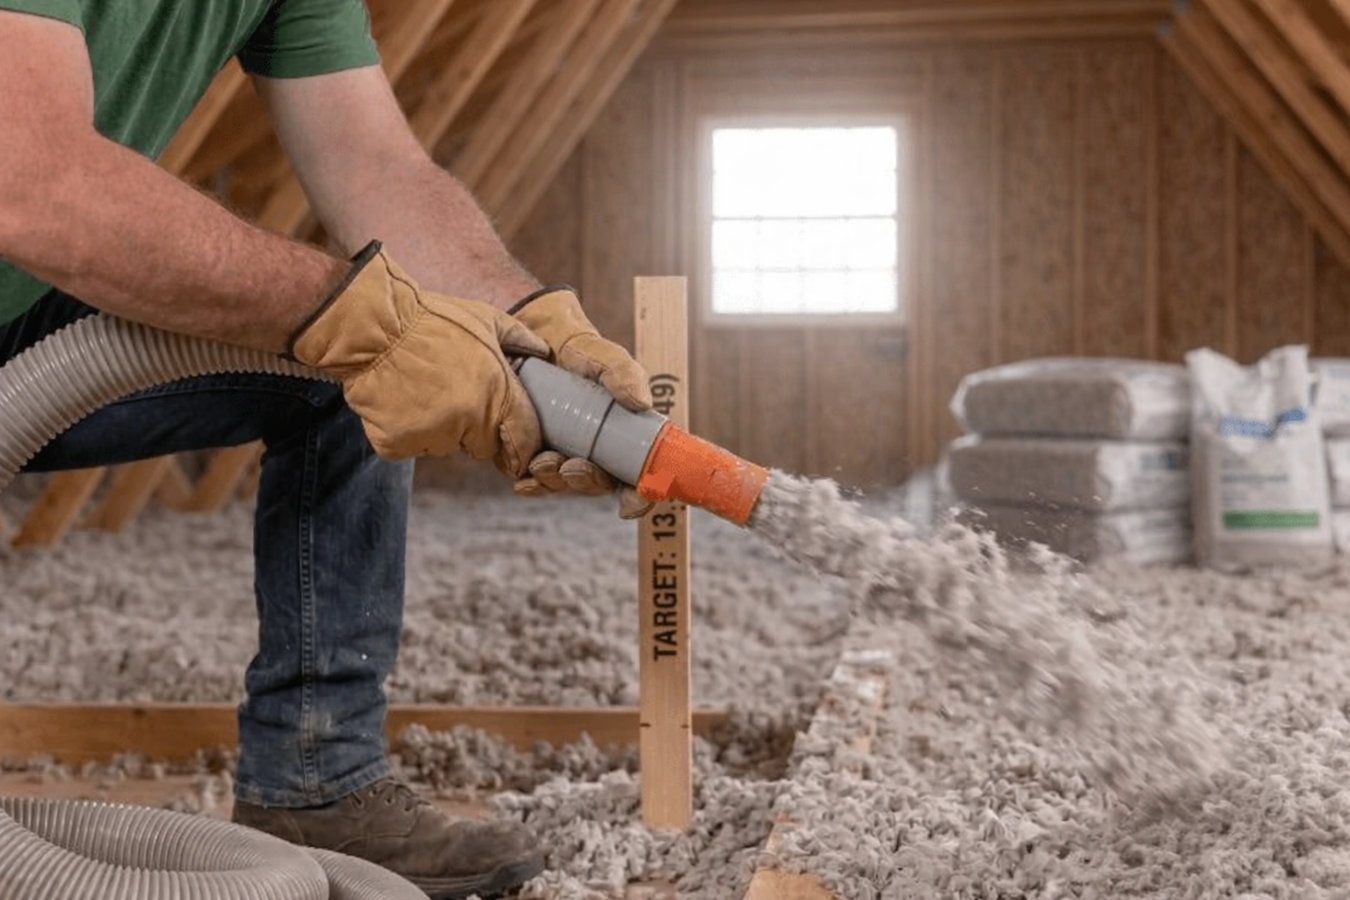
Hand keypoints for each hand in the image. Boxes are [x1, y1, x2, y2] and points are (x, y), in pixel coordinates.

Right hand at [289, 241, 547, 475]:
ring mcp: (431, 437)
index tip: (514, 443)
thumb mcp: (486, 319)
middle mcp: (468, 423)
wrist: (372, 326)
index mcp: (497, 396)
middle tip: (453, 395)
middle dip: (475, 429)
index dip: (522, 445)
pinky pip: (409, 446)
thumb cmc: (432, 319)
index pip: (524, 442)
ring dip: (440, 429)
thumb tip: (544, 352)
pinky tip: (399, 400)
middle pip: (482, 446)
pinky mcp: (396, 445)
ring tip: (423, 389)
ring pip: (445, 446)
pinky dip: (405, 431)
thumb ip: (521, 339)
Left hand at [509, 287, 654, 516]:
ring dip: (556, 482)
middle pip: (600, 484)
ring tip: (543, 462)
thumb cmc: (576, 348)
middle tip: (572, 467)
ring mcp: (565, 454)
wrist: (531, 337)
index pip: (639, 474)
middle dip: (587, 483)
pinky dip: (532, 484)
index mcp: (623, 436)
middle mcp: (596, 450)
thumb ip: (624, 371)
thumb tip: (640, 402)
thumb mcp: (603, 356)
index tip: (632, 500)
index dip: (641, 495)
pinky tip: (524, 480)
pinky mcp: (534, 454)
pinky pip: (536, 480)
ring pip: (566, 485)